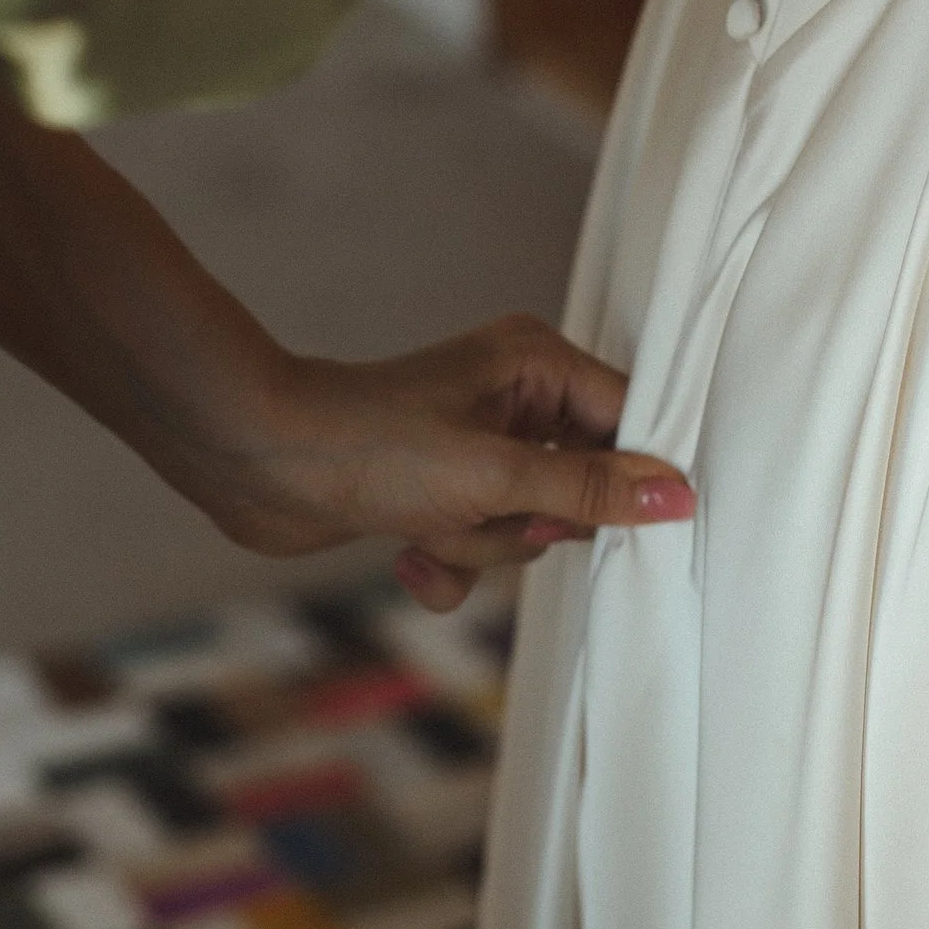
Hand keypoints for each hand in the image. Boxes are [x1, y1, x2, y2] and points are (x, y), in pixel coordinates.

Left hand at [192, 311, 694, 611]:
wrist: (254, 462)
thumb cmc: (369, 444)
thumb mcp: (495, 475)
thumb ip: (591, 490)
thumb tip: (675, 495)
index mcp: (536, 365)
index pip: (627, 421)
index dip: (630, 477)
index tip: (636, 523)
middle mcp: (512, 402)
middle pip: (579, 487)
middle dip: (529, 522)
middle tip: (489, 511)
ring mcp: (473, 451)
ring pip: (525, 530)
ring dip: (477, 546)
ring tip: (427, 524)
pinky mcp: (436, 495)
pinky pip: (476, 552)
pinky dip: (444, 562)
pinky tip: (403, 547)